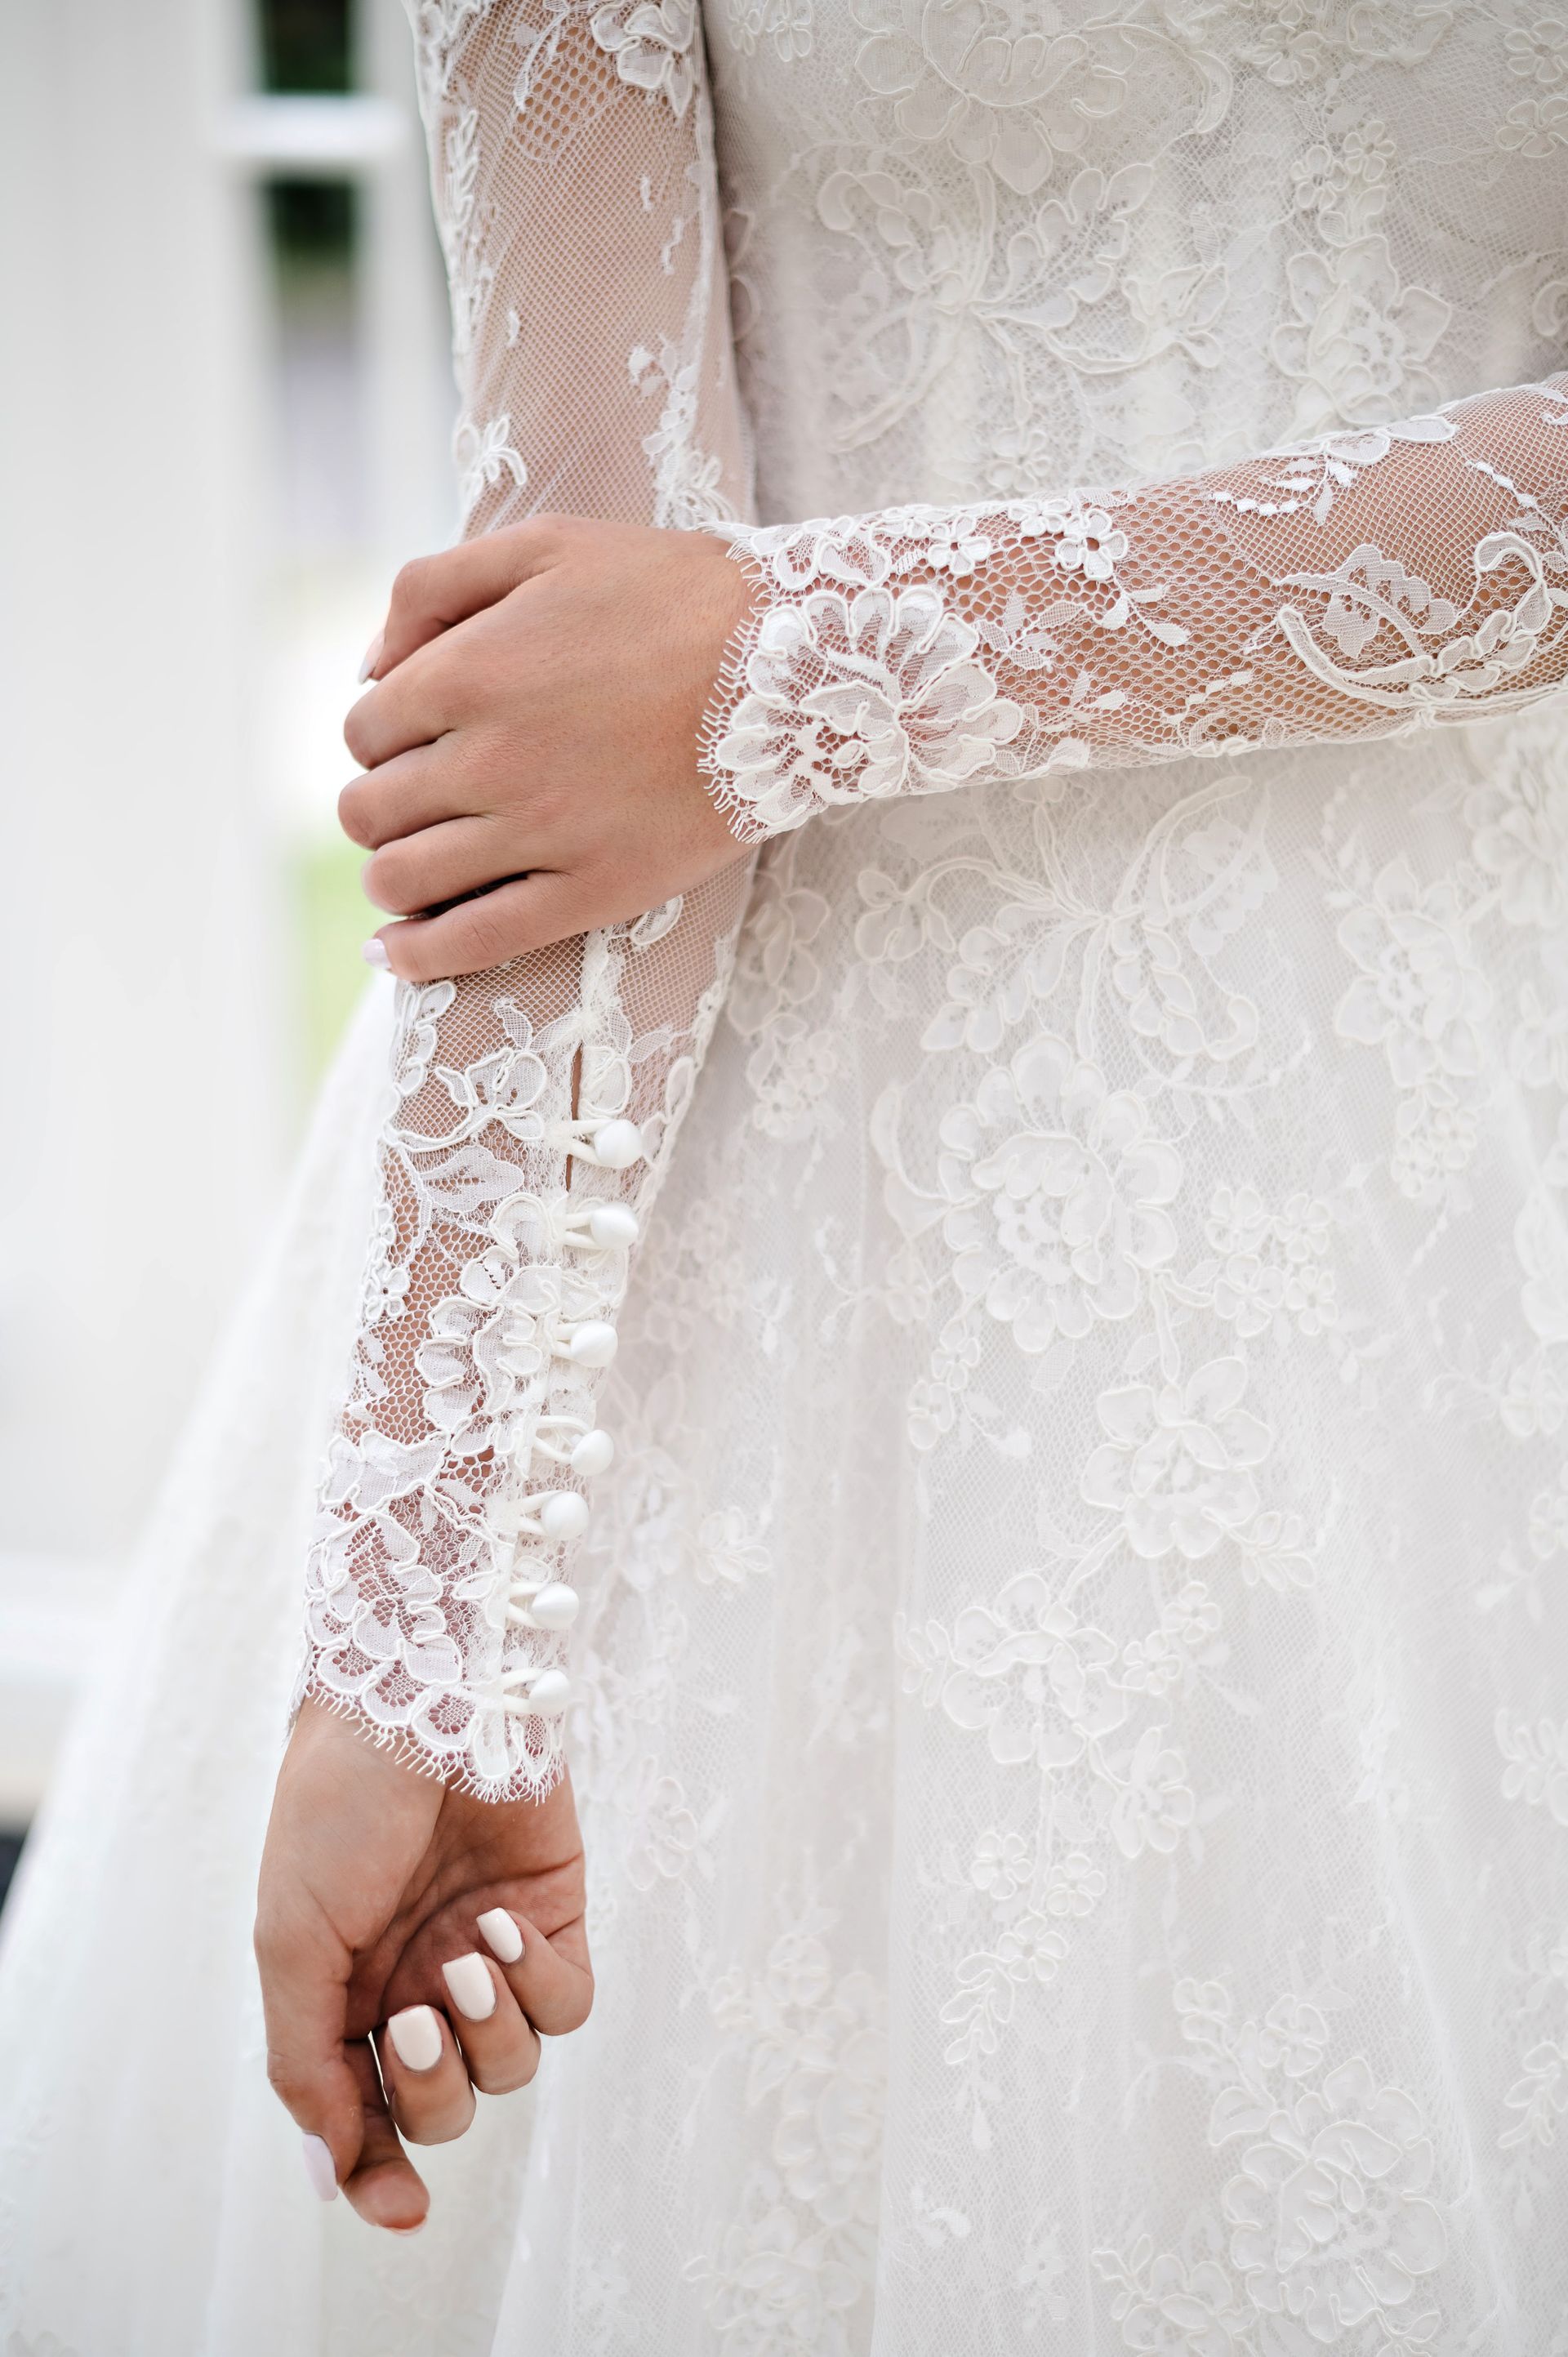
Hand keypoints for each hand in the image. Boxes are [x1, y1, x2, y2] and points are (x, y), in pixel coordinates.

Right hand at [255, 1698, 591, 2231]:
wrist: (414, 1701)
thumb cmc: (337, 1810)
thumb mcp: (289, 1940)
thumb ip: (307, 2062)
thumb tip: (329, 2172)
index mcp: (345, 1999)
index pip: (367, 2121)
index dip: (381, 2175)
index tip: (400, 2208)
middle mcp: (418, 1985)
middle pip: (443, 2107)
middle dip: (430, 2088)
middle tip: (414, 2018)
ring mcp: (488, 1955)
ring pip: (513, 2067)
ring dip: (490, 2032)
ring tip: (464, 1957)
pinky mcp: (554, 1918)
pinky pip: (569, 2005)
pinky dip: (540, 1985)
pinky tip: (502, 1927)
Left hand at [340, 515, 755, 981]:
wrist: (795, 663)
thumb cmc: (673, 592)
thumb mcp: (545, 544)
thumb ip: (433, 588)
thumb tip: (368, 668)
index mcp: (466, 671)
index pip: (365, 731)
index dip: (380, 738)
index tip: (416, 741)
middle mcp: (489, 758)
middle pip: (371, 810)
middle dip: (380, 806)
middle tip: (420, 802)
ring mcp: (540, 832)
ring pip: (403, 880)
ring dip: (390, 878)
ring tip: (413, 870)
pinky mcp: (593, 890)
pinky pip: (475, 942)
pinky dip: (417, 955)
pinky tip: (396, 954)